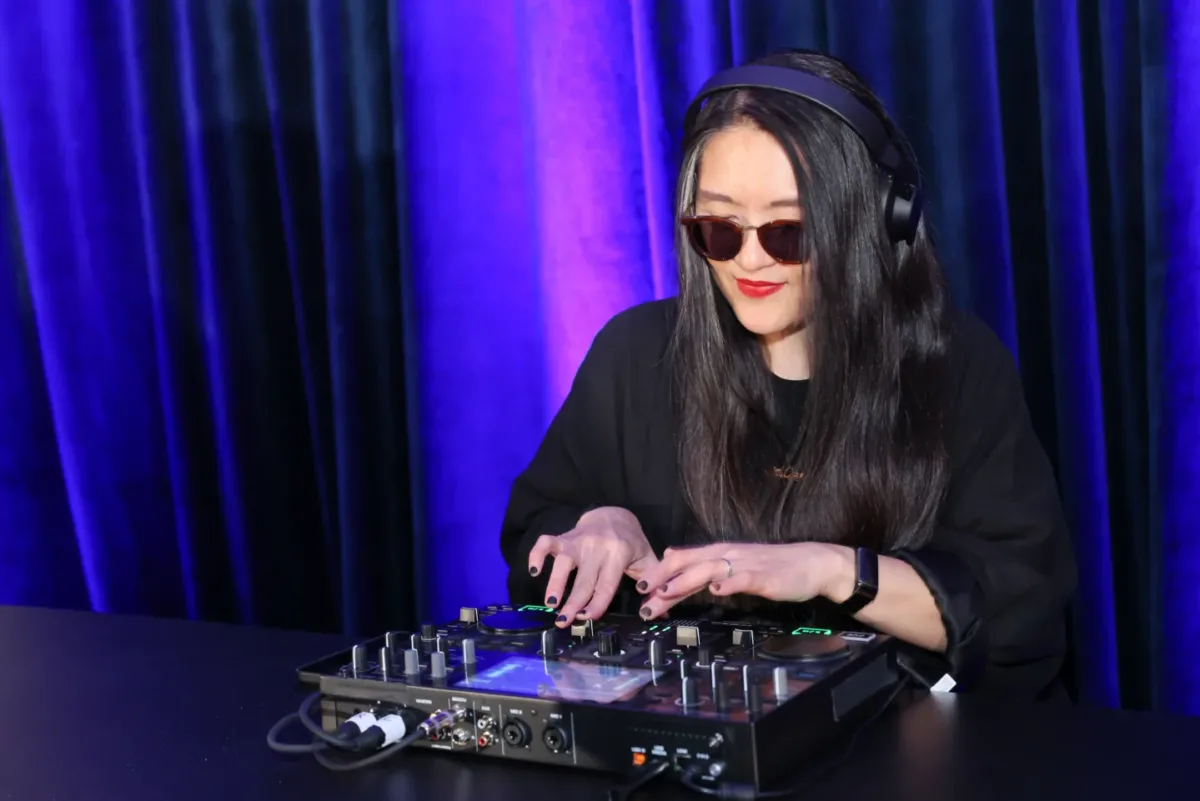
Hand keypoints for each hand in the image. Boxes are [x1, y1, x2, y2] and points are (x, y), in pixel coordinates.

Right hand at [528, 507, 657, 626]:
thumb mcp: (646, 561)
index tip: (587, 618)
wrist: (615, 514)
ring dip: (555, 583)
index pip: (606, 584)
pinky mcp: (565, 536)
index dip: (597, 602)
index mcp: (619, 554)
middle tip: (564, 622)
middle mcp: (598, 547)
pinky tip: (533, 570)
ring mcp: (579, 541)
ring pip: (563, 562)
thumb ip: (652, 585)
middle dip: (573, 602)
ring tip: (550, 604)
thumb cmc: (631, 545)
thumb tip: (661, 614)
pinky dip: (537, 554)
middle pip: (584, 580)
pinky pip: (547, 543)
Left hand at [634, 541, 842, 618]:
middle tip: (642, 593)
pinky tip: (716, 591)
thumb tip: (675, 568)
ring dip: (684, 582)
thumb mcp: (734, 566)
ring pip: (708, 570)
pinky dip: (727, 584)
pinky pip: (742, 578)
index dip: (660, 572)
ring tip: (665, 593)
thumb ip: (707, 569)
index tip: (640, 588)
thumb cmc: (773, 568)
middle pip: (688, 562)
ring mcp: (745, 564)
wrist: (813, 563)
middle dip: (663, 577)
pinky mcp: (763, 576)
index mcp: (719, 553)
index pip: (682, 560)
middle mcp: (727, 555)